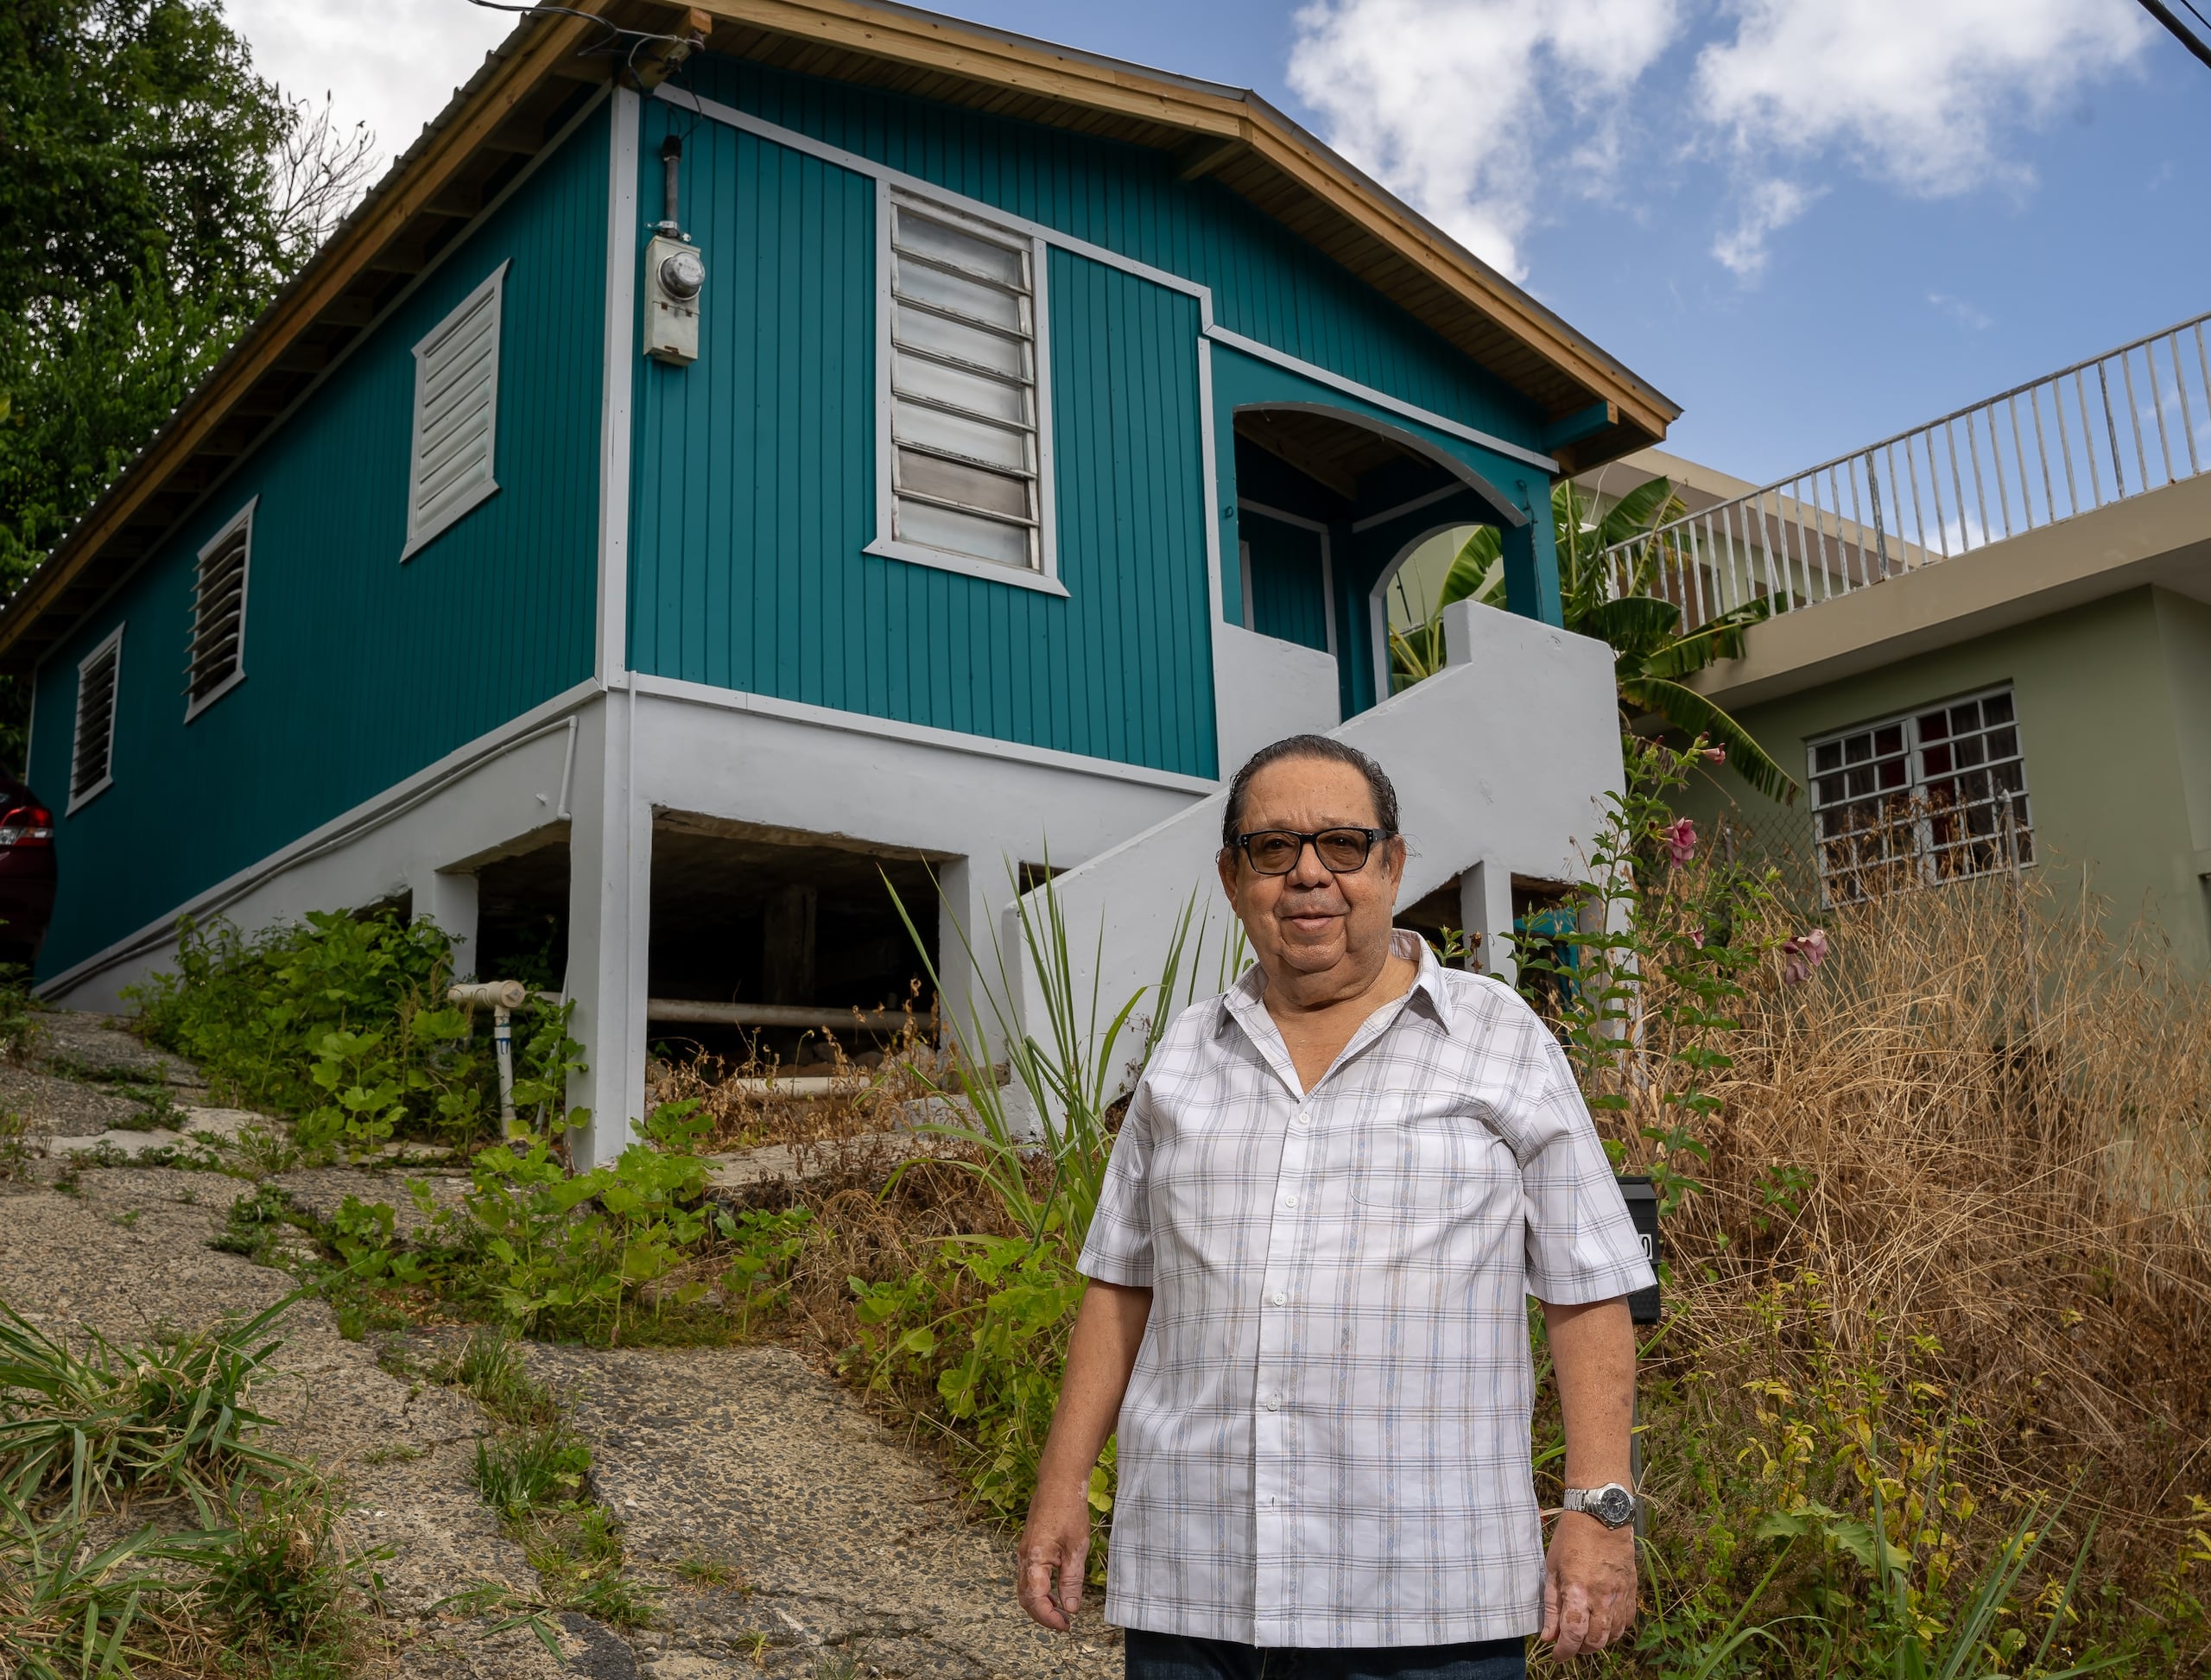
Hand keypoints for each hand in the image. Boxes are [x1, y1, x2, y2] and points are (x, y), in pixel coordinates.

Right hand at [1015, 1478, 1092, 1631]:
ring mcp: (1024, 1553)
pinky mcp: (1029, 1548)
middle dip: (1043, 1615)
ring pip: (1025, 1589)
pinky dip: (1039, 1591)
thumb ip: (1071, 1580)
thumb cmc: (1069, 1510)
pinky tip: (1056, 1592)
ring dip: (1040, 1604)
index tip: (1066, 1625)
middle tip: (1064, 1624)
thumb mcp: (1076, 1548)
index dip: (1049, 1618)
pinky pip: (1028, 1577)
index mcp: (1034, 1559)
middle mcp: (1024, 1558)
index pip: (1035, 1600)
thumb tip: (1071, 1608)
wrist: (1059, 1483)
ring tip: (1062, 1612)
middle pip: (1026, 1598)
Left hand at [1540, 1512, 1636, 1656]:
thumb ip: (1551, 1605)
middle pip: (1596, 1641)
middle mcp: (1602, 1597)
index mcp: (1578, 1590)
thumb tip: (1547, 1636)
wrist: (1601, 1515)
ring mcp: (1620, 1594)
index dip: (1563, 1651)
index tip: (1556, 1654)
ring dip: (1598, 1641)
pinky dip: (1615, 1629)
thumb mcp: (1552, 1568)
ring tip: (1585, 1635)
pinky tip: (1604, 1623)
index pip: (1573, 1634)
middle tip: (1569, 1644)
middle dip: (1580, 1649)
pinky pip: (1628, 1621)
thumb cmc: (1571, 1538)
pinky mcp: (1632, 1590)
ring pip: (1614, 1635)